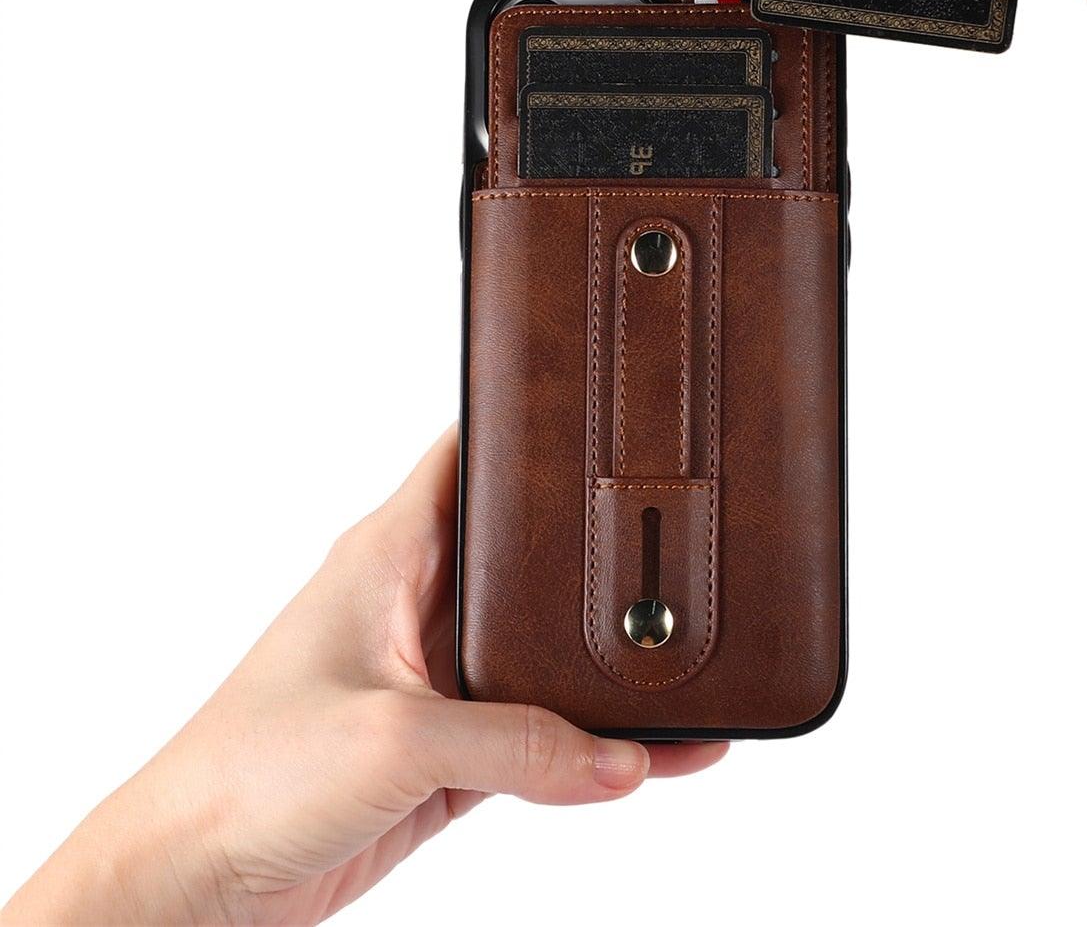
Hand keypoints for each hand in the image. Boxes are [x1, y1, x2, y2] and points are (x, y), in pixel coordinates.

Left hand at [3, 428, 725, 924]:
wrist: (190, 888)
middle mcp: (418, 605)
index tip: (605, 415)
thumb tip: (621, 756)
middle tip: (681, 544)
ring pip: (545, 656)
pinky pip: (540, 737)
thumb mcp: (393, 740)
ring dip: (606, 670)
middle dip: (600, 558)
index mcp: (391, 556)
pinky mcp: (447, 751)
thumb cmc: (243, 778)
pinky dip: (592, 745)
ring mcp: (437, 680)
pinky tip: (648, 753)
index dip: (532, 431)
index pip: (470, 457)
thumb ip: (517, 745)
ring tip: (687, 670)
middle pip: (530, 561)